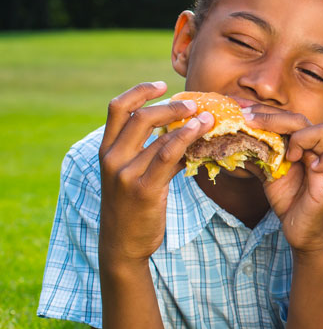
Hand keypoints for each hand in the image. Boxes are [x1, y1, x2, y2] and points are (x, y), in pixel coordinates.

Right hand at [99, 82, 213, 263]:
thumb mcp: (134, 173)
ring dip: (188, 124)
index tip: (162, 84)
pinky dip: (188, 142)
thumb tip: (186, 130)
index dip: (139, 91)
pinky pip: (169, 158)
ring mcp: (125, 174)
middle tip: (194, 105)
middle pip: (139, 117)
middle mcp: (112, 158)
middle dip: (170, 106)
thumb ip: (151, 151)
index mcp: (107, 149)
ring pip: (159, 137)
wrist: (122, 244)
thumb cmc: (133, 206)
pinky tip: (203, 138)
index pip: (117, 107)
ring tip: (209, 118)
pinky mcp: (143, 190)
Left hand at [245, 107, 322, 253]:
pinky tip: (312, 168)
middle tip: (248, 121)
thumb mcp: (267, 173)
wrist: (300, 230)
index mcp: (301, 143)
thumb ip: (257, 154)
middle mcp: (317, 148)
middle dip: (273, 118)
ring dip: (302, 138)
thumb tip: (232, 137)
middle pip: (301, 119)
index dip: (263, 112)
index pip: (285, 118)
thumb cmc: (288, 200)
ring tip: (288, 156)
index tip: (238, 108)